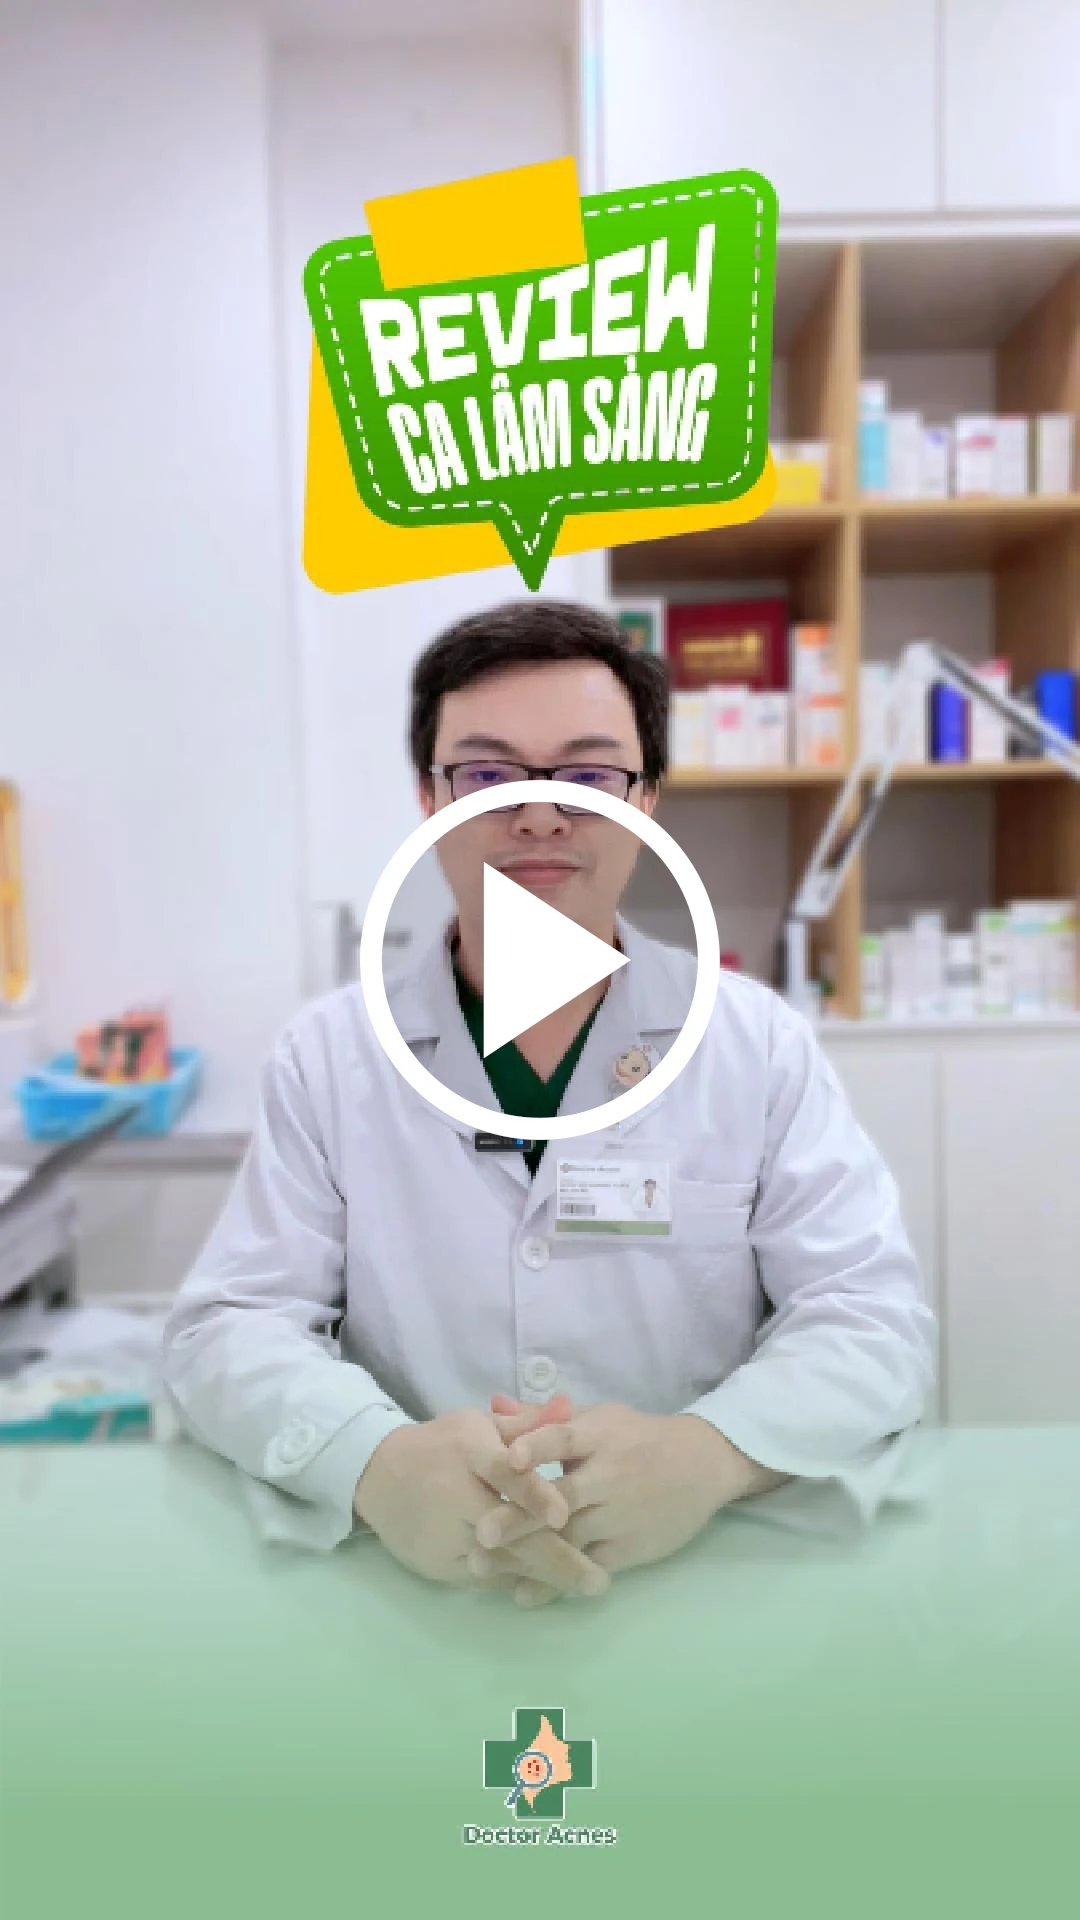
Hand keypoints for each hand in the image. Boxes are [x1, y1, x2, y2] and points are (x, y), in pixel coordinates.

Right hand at [352, 1404, 606, 1598]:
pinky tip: (550, 1590)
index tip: (564, 1515)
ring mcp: (448, 1537)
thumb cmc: (441, 1446)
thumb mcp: (478, 1426)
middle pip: (509, 1532)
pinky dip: (518, 1582)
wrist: (377, 1476)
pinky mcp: (441, 1566)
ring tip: (586, 1586)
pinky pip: (487, 1579)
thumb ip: (526, 1424)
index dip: (533, 1494)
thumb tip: (568, 1407)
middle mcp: (457, 1497)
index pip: (504, 1474)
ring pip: (502, 1562)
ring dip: (544, 1577)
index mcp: (469, 1452)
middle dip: (557, 1559)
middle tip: (599, 1581)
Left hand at [470, 1399, 781, 1594]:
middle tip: (481, 1533)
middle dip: (521, 1517)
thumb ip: (542, 1418)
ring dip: (528, 1555)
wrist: (702, 1464)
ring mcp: (620, 1514)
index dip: (538, 1447)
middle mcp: (609, 1475)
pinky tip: (523, 1592)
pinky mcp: (630, 1547)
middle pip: (561, 1497)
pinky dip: (556, 1581)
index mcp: (599, 1436)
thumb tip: (492, 1406)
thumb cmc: (637, 1438)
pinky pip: (588, 1566)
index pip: (564, 1439)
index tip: (509, 1458)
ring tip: (484, 1569)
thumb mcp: (597, 1418)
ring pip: (571, 1538)